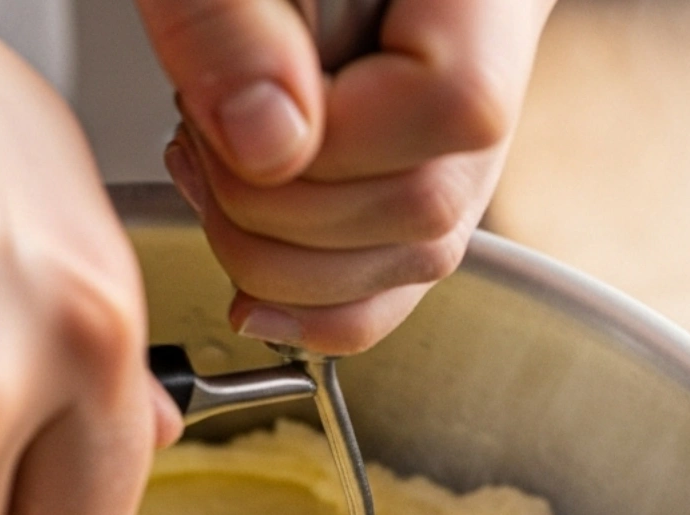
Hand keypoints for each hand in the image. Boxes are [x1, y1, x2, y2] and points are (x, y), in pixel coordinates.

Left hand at [136, 0, 555, 352]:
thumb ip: (235, 23)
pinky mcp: (413, 191)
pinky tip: (249, 297)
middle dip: (275, 211)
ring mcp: (461, 145)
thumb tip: (269, 148)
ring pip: (410, 266)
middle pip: (427, 210)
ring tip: (211, 176)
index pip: (450, 107)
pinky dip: (314, 312)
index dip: (322, 147)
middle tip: (198, 145)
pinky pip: (395, 290)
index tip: (224, 119)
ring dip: (277, 259)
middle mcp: (490, 71)